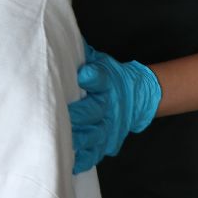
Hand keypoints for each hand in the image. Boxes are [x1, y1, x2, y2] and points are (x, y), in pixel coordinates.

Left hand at [69, 42, 160, 171]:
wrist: (137, 96)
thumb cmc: (111, 76)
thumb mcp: (101, 61)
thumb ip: (84, 55)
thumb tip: (61, 35)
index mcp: (108, 84)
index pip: (101, 78)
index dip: (93, 77)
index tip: (83, 75)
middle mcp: (109, 107)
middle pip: (93, 111)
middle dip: (78, 114)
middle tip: (62, 114)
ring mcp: (109, 127)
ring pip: (93, 135)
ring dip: (77, 138)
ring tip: (60, 140)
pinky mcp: (107, 142)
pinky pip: (95, 153)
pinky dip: (83, 159)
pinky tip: (71, 163)